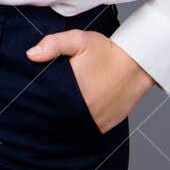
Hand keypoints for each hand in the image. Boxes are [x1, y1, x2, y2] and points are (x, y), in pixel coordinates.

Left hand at [25, 29, 154, 133]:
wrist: (139, 64)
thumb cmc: (107, 51)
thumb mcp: (79, 40)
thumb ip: (54, 44)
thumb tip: (30, 54)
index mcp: (71, 91)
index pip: (44, 102)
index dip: (35, 99)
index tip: (32, 93)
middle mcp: (82, 111)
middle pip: (54, 116)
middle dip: (48, 109)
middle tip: (44, 99)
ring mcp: (94, 122)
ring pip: (69, 124)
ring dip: (62, 117)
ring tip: (60, 104)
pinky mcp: (103, 127)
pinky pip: (84, 129)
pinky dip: (77, 122)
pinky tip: (74, 111)